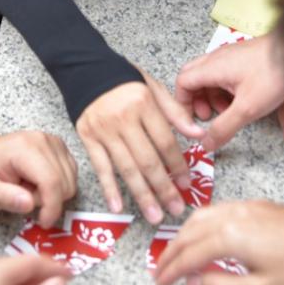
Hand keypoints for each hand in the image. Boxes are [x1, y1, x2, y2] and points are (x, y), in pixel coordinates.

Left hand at [0, 131, 77, 227]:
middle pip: (64, 182)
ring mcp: (54, 142)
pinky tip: (38, 183)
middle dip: (47, 200)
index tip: (44, 222)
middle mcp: (43, 140)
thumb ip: (4, 197)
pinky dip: (58, 186)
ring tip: (29, 189)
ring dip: (53, 194)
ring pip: (70, 181)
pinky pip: (71, 175)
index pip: (50, 180)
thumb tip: (29, 204)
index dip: (52, 206)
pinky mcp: (61, 148)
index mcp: (23, 148)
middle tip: (24, 198)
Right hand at [76, 71, 204, 223]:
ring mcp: (104, 131)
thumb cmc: (123, 78)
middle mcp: (123, 119)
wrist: (85, 69)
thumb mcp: (153, 86)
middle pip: (147, 160)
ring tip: (155, 215)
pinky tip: (119, 206)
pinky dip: (109, 188)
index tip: (187, 184)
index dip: (178, 165)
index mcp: (143, 104)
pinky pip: (100, 167)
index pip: (165, 142)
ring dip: (142, 195)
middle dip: (164, 188)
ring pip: (126, 168)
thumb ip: (175, 112)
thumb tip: (198, 135)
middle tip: (176, 209)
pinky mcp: (87, 138)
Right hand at [154, 201, 283, 284]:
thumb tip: (191, 282)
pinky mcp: (258, 205)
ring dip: (184, 235)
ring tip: (177, 255)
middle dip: (171, 252)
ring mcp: (246, 206)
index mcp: (231, 236)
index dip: (172, 270)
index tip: (160, 283)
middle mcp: (234, 214)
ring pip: (202, 216)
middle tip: (160, 271)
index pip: (190, 254)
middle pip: (191, 231)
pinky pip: (218, 210)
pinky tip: (204, 237)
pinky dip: (202, 224)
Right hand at [175, 34, 283, 151]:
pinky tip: (241, 100)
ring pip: (208, 76)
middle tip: (207, 115)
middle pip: (192, 78)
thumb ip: (224, 127)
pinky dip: (224, 88)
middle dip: (195, 100)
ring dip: (211, 95)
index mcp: (213, 67)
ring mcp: (231, 56)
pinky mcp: (243, 57)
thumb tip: (206, 144)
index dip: (183, 104)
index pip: (182, 83)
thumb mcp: (248, 108)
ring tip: (226, 111)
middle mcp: (218, 58)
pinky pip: (223, 72)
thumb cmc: (274, 73)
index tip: (194, 120)